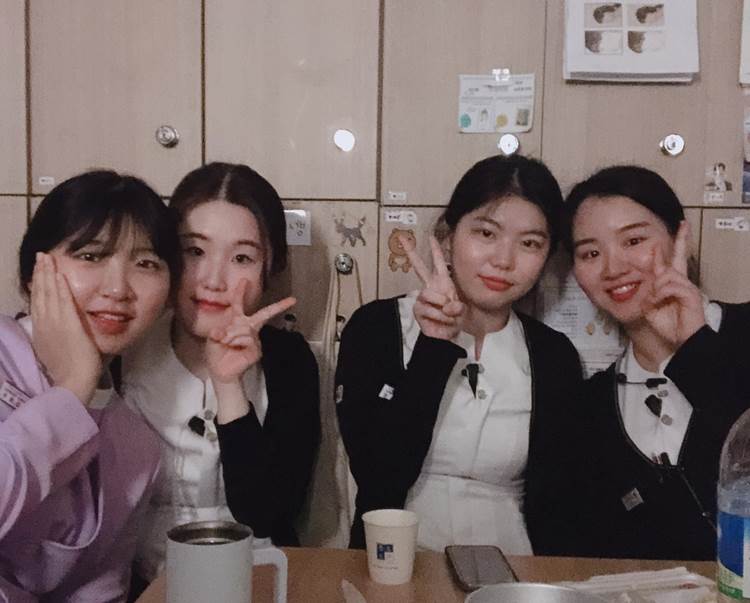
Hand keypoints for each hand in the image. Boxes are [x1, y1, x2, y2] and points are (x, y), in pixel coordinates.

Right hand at [30, 253, 100, 404]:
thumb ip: (54, 336)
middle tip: (41, 256)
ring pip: (49, 293)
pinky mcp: (68, 325)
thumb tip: (57, 330)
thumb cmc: (68, 370)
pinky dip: (61, 286)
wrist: (72, 382)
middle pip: (41, 294)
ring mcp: (55, 323)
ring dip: (48, 274)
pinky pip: (64, 301)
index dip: (38, 286)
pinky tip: (60, 274)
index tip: (38, 272)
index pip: (38, 303)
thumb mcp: (53, 349)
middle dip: (40, 274)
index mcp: (41, 330)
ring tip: (47, 258)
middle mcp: (44, 324)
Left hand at [206, 279, 295, 383]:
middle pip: (265, 314)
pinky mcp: (257, 349)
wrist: (220, 371)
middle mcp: (248, 327)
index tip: (244, 281)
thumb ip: (215, 333)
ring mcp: (254, 339)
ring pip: (246, 329)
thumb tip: (219, 331)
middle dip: (279, 306)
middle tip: (292, 300)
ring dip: (232, 336)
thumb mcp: (211, 340)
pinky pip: (249, 340)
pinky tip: (235, 348)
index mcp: (236, 322)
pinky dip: (238, 343)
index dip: (240, 292)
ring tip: (226, 343)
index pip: (238, 304)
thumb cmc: (217, 353)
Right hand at [401, 234, 464, 340]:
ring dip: (442, 306)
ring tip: (449, 315)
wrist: (448, 335)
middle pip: (419, 267)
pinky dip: (439, 317)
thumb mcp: (461, 309)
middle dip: (411, 252)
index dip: (435, 250)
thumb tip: (446, 306)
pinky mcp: (418, 309)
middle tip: (403, 239)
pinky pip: (428, 309)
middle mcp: (430, 287)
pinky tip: (443, 321)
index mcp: (442, 282)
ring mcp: (422, 298)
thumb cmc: (455, 319)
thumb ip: (456, 305)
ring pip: (428, 294)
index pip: (438, 263)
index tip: (430, 237)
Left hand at [642, 221, 704, 346]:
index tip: (666, 236)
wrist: (681, 339)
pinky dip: (660, 293)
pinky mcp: (690, 294)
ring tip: (653, 300)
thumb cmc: (667, 323)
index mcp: (670, 283)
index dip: (666, 249)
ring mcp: (686, 287)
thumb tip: (645, 285)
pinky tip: (657, 301)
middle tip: (685, 225)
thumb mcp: (650, 307)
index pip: (670, 262)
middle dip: (682, 239)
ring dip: (656, 286)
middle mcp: (680, 281)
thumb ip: (647, 294)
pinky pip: (671, 286)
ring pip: (667, 274)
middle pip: (680, 256)